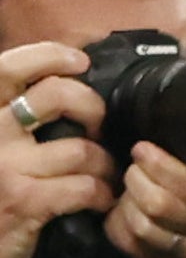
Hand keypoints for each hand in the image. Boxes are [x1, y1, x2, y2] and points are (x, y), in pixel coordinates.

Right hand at [0, 43, 114, 257]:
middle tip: (99, 125)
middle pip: (56, 95)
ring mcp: (7, 167)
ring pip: (81, 149)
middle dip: (92, 106)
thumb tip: (56, 86)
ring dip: (105, 163)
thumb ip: (10, 120)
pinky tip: (99, 201)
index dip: (47, 56)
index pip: (7, 68)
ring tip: (104, 173)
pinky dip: (102, 194)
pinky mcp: (26, 201)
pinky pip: (84, 187)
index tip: (77, 61)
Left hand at [105, 142, 185, 257]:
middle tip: (136, 161)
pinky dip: (120, 227)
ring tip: (131, 183)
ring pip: (141, 226)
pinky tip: (126, 211)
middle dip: (137, 176)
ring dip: (127, 200)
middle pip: (157, 204)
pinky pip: (134, 250)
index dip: (160, 165)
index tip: (147, 147)